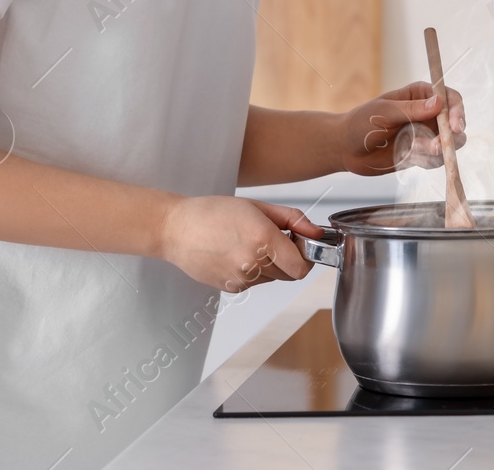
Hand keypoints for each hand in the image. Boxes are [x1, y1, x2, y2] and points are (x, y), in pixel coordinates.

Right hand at [158, 195, 319, 292]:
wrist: (176, 229)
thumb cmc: (214, 213)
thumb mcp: (259, 206)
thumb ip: (293, 220)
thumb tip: (316, 233)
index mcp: (263, 239)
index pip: (301, 266)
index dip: (305, 256)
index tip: (299, 244)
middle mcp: (253, 263)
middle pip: (290, 274)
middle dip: (288, 258)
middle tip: (275, 239)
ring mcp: (240, 279)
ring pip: (273, 279)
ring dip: (271, 265)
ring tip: (250, 244)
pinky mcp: (230, 287)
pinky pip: (254, 283)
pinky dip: (254, 271)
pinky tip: (237, 253)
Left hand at [340, 81, 466, 174]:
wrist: (346, 149)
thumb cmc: (361, 123)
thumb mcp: (385, 112)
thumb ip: (412, 109)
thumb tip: (440, 102)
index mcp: (420, 95)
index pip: (450, 99)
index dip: (457, 111)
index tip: (455, 126)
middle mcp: (427, 114)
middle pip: (455, 123)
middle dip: (451, 136)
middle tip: (436, 146)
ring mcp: (426, 134)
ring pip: (449, 144)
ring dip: (437, 150)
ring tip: (415, 150)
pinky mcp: (422, 153)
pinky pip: (436, 159)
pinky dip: (427, 160)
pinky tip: (408, 156)